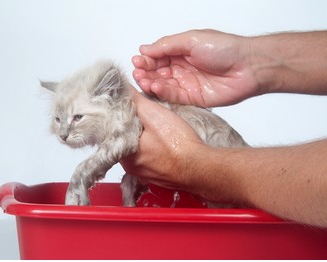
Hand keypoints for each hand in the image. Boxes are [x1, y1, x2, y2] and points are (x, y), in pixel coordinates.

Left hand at [120, 87, 206, 191]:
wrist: (200, 167)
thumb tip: (122, 89)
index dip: (120, 118)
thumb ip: (135, 101)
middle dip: (131, 129)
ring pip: (137, 152)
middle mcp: (131, 167)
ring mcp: (144, 174)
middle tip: (144, 118)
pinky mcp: (156, 177)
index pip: (113, 132)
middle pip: (124, 141)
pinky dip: (154, 151)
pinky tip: (163, 144)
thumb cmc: (179, 144)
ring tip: (156, 130)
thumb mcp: (154, 114)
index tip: (127, 109)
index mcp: (124, 153)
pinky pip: (150, 161)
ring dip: (143, 141)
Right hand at [132, 29, 259, 106]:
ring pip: (162, 85)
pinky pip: (172, 96)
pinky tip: (156, 87)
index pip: (157, 57)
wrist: (248, 67)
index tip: (137, 61)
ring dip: (150, 83)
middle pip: (157, 73)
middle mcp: (181, 68)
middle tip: (138, 73)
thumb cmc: (224, 48)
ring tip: (144, 80)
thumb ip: (167, 46)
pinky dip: (162, 92)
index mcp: (180, 52)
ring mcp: (186, 84)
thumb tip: (145, 49)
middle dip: (145, 73)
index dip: (146, 60)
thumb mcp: (191, 40)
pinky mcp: (192, 98)